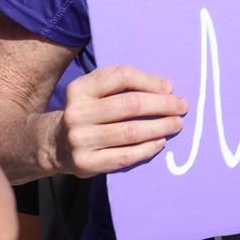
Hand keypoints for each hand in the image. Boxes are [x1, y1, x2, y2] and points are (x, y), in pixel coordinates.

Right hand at [59, 65, 188, 175]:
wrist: (57, 144)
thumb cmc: (89, 112)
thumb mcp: (96, 91)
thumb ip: (124, 85)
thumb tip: (166, 88)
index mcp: (80, 88)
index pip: (122, 76)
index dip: (150, 81)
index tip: (170, 87)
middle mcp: (77, 113)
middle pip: (130, 104)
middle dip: (162, 105)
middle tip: (182, 106)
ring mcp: (80, 140)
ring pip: (131, 131)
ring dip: (160, 127)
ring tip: (176, 124)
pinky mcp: (86, 163)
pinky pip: (125, 156)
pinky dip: (148, 149)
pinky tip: (161, 142)